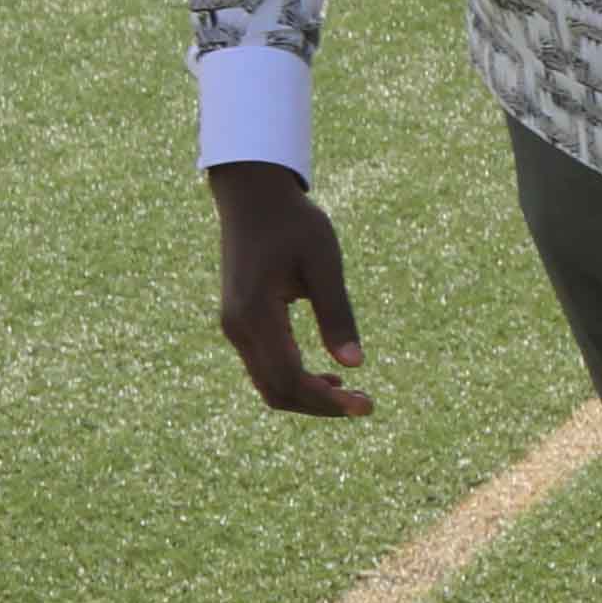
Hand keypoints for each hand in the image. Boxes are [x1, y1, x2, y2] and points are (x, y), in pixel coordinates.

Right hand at [210, 161, 371, 417]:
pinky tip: (327, 375)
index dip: (328, 400)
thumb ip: (337, 314)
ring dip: (307, 396)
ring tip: (350, 393)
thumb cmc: (293, 223)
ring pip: (268, 384)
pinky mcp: (239, 322)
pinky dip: (294, 380)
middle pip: (277, 391)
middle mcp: (238, 328)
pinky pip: (264, 367)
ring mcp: (234, 327)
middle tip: (366, 405)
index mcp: (256, 314)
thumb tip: (355, 364)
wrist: (252, 196)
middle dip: (320, 405)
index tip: (367, 406)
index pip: (290, 378)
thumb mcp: (323, 264)